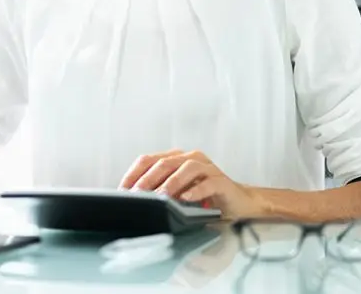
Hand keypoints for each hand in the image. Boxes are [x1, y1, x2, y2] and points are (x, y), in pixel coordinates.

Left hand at [119, 149, 264, 219]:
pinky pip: (208, 182)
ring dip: (171, 183)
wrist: (237, 202)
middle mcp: (190, 158)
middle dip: (148, 179)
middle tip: (137, 194)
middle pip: (164, 163)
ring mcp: (207, 167)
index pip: (148, 160)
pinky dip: (196, 191)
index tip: (123, 189)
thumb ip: (160, 191)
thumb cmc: (203, 197)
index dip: (134, 173)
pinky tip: (186, 199)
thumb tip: (135, 199)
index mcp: (176, 158)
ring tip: (161, 196)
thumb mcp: (177, 193)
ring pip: (186, 169)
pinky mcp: (221, 180)